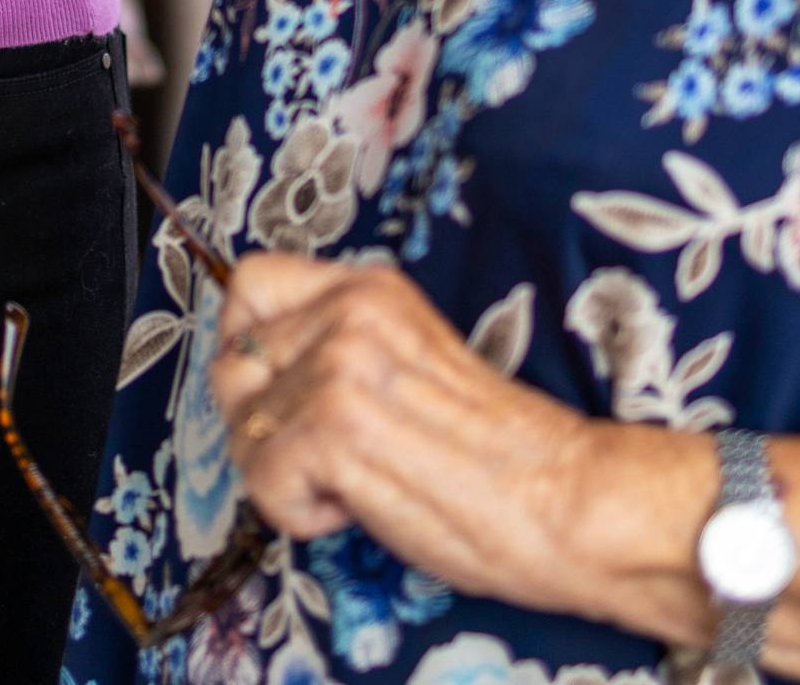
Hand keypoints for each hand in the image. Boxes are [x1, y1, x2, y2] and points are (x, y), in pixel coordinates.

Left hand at [210, 254, 609, 614]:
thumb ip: (337, 349)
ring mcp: (339, 364)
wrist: (568, 503)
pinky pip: (261, 479)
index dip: (245, 351)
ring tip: (356, 483)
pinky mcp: (334, 426)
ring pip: (242, 431)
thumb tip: (251, 375)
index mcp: (370, 289)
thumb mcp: (408, 364)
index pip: (249, 286)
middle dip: (262, 429)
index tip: (280, 399)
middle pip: (231, 368)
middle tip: (328, 460)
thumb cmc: (495, 457)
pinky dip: (299, 513)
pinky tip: (359, 506)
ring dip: (286, 477)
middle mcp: (349, 312)